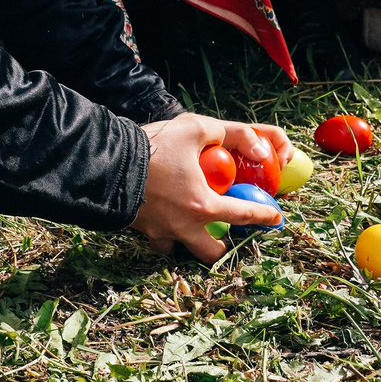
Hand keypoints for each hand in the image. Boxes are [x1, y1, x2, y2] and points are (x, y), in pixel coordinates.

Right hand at [132, 114, 289, 261]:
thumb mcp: (195, 128)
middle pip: (211, 253)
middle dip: (220, 248)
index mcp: (203, 206)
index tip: (274, 217)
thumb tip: (259, 147)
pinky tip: (163, 218)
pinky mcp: (139, 230)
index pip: (242, 215)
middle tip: (223, 232)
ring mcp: (160, 232)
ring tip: (189, 225)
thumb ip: (231, 134)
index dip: (263, 216)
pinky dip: (163, 234)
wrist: (106, 163)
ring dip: (188, 242)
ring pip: (180, 250)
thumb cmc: (153, 147)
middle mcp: (184, 227)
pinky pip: (156, 240)